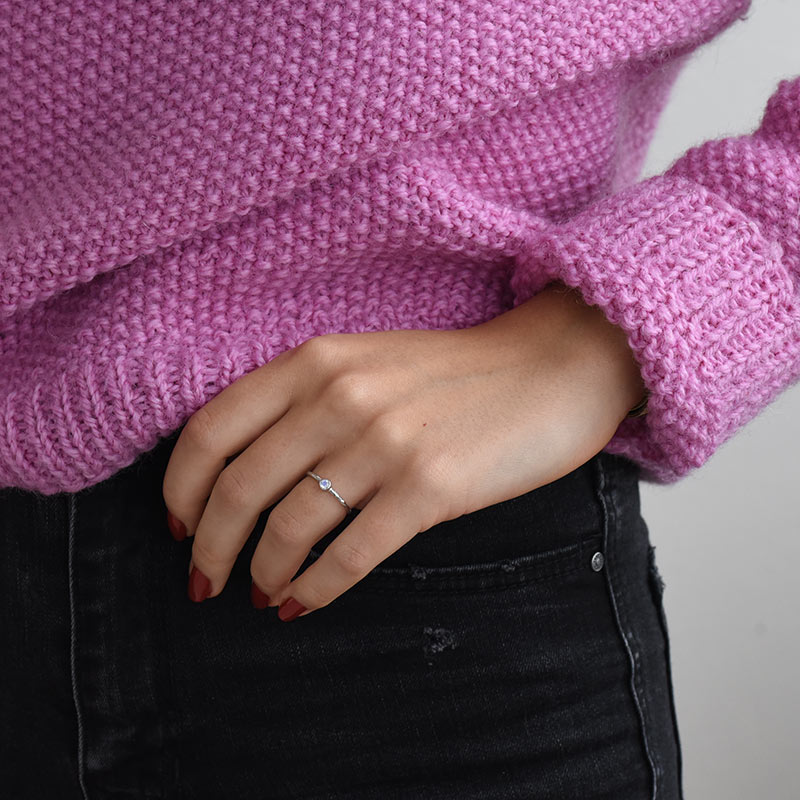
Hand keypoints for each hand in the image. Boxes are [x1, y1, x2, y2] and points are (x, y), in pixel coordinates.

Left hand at [162, 281, 645, 618]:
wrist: (550, 368)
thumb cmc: (454, 373)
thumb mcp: (366, 361)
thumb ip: (304, 400)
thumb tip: (246, 476)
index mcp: (314, 361)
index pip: (211, 432)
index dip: (182, 490)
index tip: (180, 528)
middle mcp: (340, 397)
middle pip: (240, 489)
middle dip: (211, 549)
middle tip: (205, 582)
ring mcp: (385, 442)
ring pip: (290, 529)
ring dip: (262, 574)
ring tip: (263, 593)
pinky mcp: (430, 488)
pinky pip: (350, 555)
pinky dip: (315, 589)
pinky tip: (302, 604)